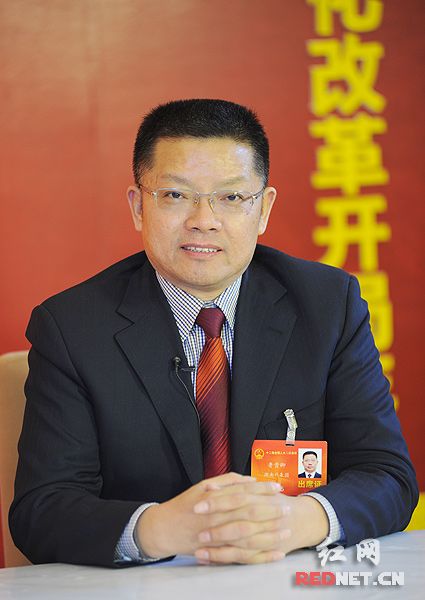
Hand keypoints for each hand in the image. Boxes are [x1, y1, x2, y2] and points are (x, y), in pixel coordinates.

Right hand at [136, 473, 328, 563]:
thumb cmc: (185, 505)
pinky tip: (276, 554)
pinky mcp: (218, 553)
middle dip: (271, 510)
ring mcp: (218, 536)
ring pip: (249, 536)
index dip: (262, 489)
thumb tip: (249, 480)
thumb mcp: (202, 486)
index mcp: (214, 497)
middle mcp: (217, 516)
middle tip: (287, 508)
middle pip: (249, 513)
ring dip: (270, 533)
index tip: (277, 487)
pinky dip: (261, 556)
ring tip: (286, 530)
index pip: (243, 491)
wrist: (164, 529)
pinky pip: (243, 556)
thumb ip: (227, 481)